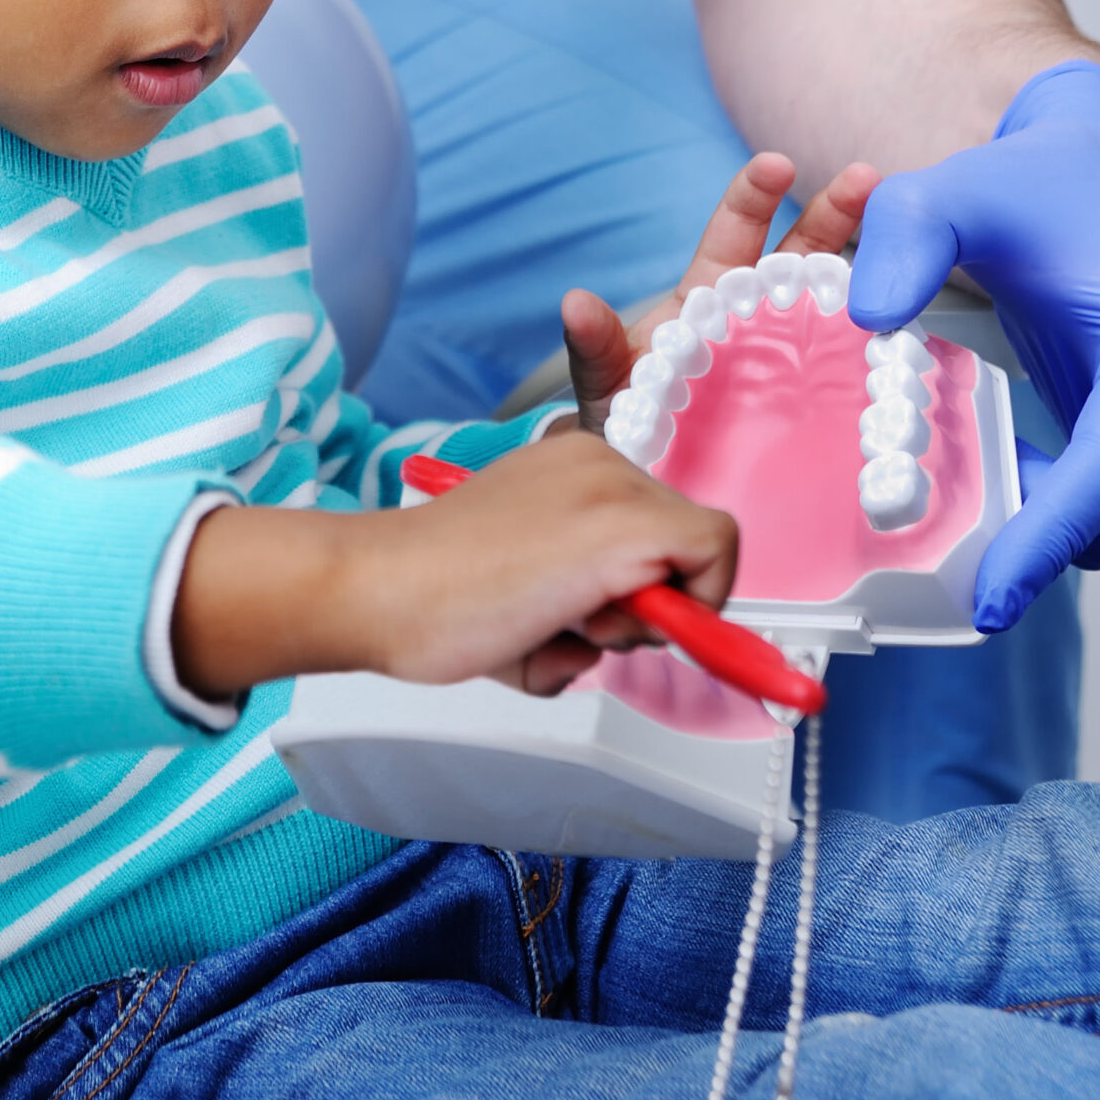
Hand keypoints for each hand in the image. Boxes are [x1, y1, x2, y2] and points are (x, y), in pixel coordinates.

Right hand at [173, 430, 735, 699]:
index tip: (602, 614)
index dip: (641, 582)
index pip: (651, 523)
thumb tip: (614, 638)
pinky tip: (597, 624)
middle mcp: (600, 461)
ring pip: (698, 559)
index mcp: (571, 463)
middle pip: (679, 545)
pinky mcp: (629, 527)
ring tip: (559, 627)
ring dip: (643, 623)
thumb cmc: (431, 594)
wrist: (382, 586)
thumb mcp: (520, 582)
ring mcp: (617, 489)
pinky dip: (690, 613)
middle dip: (645, 606)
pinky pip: (717, 562)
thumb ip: (577, 602)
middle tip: (573, 625)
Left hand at [559, 153, 882, 435]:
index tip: (775, 163)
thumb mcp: (608, 388)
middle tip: (866, 179)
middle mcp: (758, 318)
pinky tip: (907, 334)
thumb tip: (573, 303)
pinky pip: (855, 369)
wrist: (655, 494)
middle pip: (802, 251)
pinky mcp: (819, 405)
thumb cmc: (628, 427)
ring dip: (870, 270)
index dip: (754, 194)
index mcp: (707, 297)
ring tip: (908, 246)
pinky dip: (882, 347)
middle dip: (833, 211)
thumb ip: (595, 347)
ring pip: (838, 301)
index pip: (734, 232)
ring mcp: (794, 359)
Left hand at [847, 60, 1099, 630]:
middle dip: (1039, 539)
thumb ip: (902, 239)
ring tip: (990, 464)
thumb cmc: (1033, 190)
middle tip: (946, 521)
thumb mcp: (949, 195)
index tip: (986, 603)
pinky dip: (1085, 505)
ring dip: (1061, 519)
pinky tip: (1029, 458)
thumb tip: (870, 318)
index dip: (1046, 542)